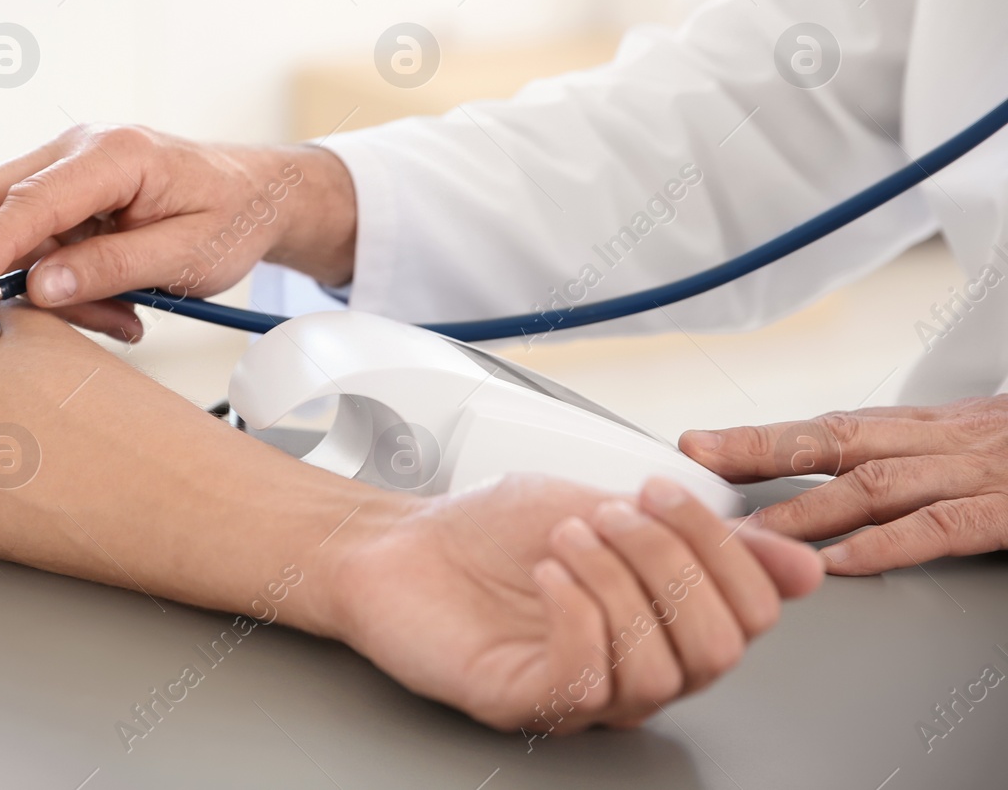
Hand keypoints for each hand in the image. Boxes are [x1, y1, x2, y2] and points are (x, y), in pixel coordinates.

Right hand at [0, 125, 356, 339]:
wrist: (261, 194)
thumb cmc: (233, 217)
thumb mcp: (189, 254)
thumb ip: (114, 268)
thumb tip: (42, 286)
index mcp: (114, 154)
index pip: (32, 203)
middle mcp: (79, 150)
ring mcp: (68, 167)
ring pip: (1, 216)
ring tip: (46, 312)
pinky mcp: (67, 192)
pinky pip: (30, 235)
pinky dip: (35, 275)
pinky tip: (83, 308)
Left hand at [316, 474, 821, 733]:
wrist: (396, 541)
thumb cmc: (487, 530)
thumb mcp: (602, 509)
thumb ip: (694, 535)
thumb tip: (799, 561)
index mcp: (664, 621)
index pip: (752, 613)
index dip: (722, 547)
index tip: (660, 488)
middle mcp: (634, 668)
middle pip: (720, 649)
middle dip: (671, 562)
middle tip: (608, 513)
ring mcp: (582, 695)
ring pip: (660, 671)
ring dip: (618, 583)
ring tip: (567, 538)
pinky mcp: (527, 705)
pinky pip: (587, 683)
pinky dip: (578, 614)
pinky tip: (548, 573)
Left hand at [679, 396, 1007, 574]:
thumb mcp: (967, 444)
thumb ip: (904, 459)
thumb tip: (825, 489)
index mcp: (928, 427)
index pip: (828, 427)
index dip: (758, 435)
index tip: (694, 444)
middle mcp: (943, 440)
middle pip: (833, 439)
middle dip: (757, 450)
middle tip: (693, 465)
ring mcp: (980, 471)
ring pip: (875, 481)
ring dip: (805, 505)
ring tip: (748, 529)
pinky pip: (944, 525)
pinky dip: (889, 543)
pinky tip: (842, 561)